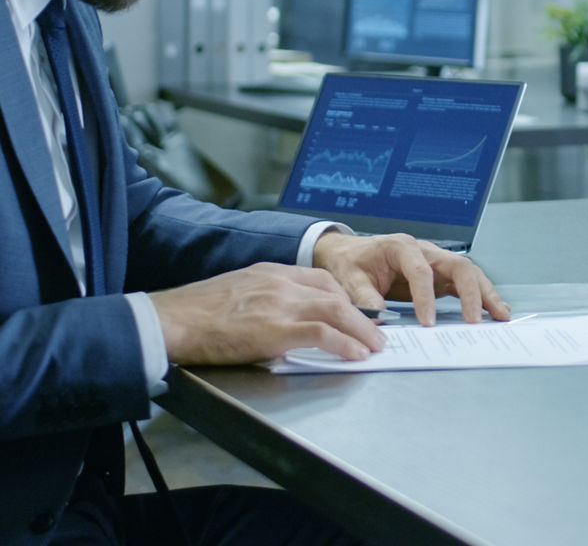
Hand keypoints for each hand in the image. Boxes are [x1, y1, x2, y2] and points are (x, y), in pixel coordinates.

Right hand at [151, 263, 386, 365]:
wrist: (171, 320)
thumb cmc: (195, 313)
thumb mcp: (237, 291)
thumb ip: (265, 299)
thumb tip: (282, 320)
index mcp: (271, 272)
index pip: (321, 280)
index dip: (345, 298)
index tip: (358, 313)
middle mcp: (281, 283)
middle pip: (335, 294)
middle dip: (361, 315)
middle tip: (378, 333)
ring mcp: (279, 304)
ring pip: (336, 310)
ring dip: (361, 330)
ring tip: (375, 346)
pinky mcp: (274, 329)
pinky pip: (321, 333)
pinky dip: (344, 343)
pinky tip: (355, 354)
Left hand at [311, 231, 509, 325]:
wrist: (349, 254)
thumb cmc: (350, 263)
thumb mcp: (349, 280)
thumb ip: (364, 299)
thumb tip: (378, 322)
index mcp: (402, 247)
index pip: (421, 271)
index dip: (425, 297)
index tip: (427, 323)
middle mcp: (426, 251)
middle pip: (459, 266)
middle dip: (471, 293)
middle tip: (475, 320)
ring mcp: (437, 263)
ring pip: (469, 274)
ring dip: (486, 294)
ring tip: (501, 314)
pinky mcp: (441, 276)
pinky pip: (465, 284)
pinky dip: (481, 297)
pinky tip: (494, 311)